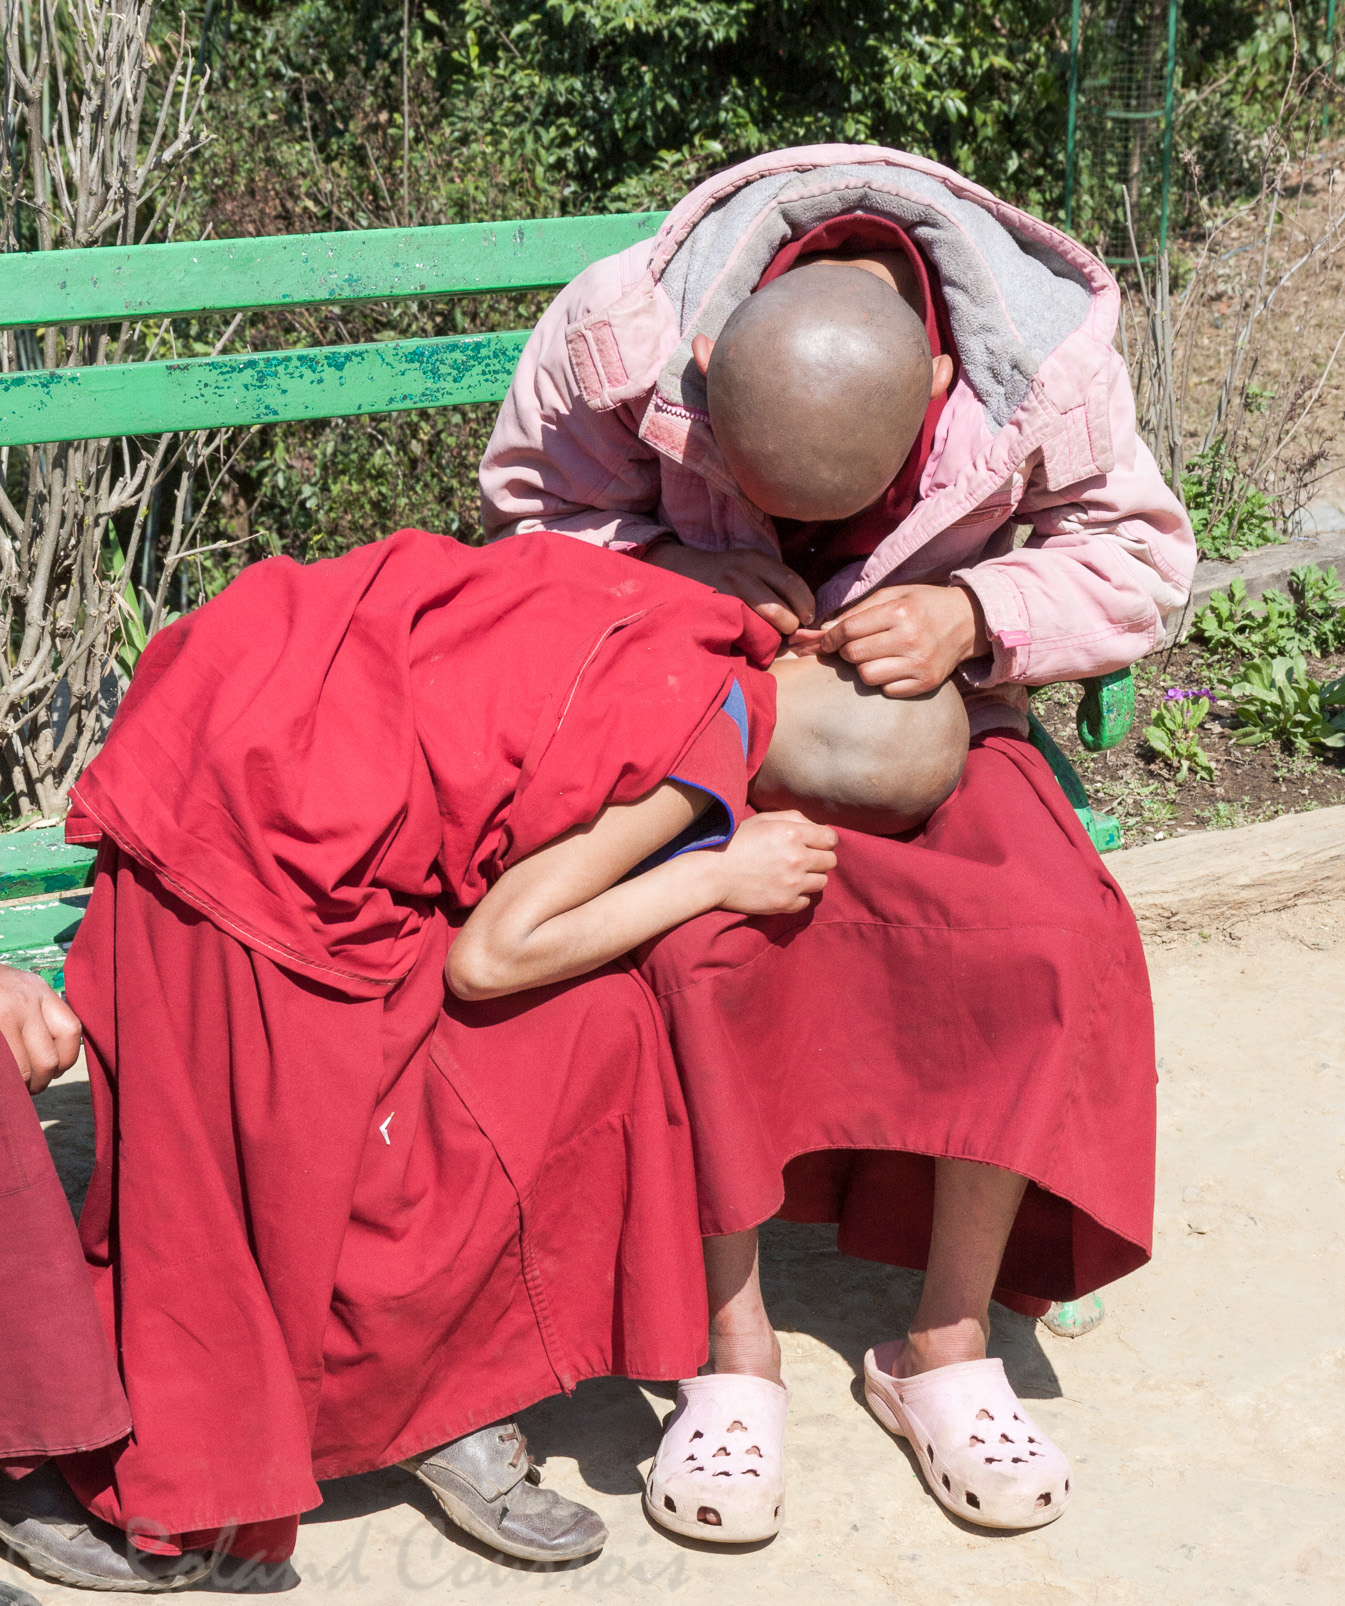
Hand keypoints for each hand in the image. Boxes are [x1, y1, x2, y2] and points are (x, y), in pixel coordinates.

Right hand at [0, 963, 81, 1093]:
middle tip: (27, 1087)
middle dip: (38, 1082)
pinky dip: (4, 1078)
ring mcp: (2, 1014)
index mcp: (37, 989)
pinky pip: (3, 1065)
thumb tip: (52, 1063)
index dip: (66, 1060)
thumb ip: (36, 1016)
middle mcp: (22, 1000)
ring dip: (16, 1086)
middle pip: (48, 1059)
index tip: (53, 1071)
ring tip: (10, 1088)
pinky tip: (1, 1079)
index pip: (70, 1031)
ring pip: (21, 1070)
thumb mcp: (17, 990)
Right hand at [644, 542, 815, 635]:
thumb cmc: (723, 573)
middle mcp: (742, 573)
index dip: (806, 604)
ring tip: (772, 636)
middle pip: (781, 606)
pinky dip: (754, 638)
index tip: (808, 617)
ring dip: (774, 634)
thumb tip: (803, 610)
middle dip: (791, 624)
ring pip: (763, 620)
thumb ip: (773, 581)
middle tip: (790, 630)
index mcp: (756, 560)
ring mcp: (726, 592)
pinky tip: (752, 638)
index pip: (793, 582)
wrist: (681, 570)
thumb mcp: (749, 565)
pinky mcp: (715, 609)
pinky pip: (743, 629)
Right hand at [711, 811, 837, 914]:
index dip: (823, 841)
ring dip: (811, 878)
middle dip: (819, 859)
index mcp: (792, 833)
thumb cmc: (736, 842)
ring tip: (792, 875)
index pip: (831, 838)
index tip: (813, 844)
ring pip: (823, 882)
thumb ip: (794, 818)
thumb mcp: (763, 820)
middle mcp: (796, 858)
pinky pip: (807, 901)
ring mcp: (792, 883)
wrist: (711, 873)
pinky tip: (784, 888)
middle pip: (830, 861)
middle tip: (800, 860)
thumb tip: (818, 828)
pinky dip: (799, 896)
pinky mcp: (785, 903)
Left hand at [802, 583, 989, 697]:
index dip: (830, 638)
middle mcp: (911, 639)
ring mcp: (920, 664)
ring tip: (877, 656)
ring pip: (867, 676)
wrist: (968, 621)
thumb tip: (822, 633)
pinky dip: (884, 681)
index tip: (825, 642)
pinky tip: (894, 667)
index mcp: (900, 612)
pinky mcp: (927, 683)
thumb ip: (857, 612)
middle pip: (854, 655)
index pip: (849, 630)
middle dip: (847, 651)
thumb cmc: (923, 605)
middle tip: (856, 646)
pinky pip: (887, 690)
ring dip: (864, 667)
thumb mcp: (893, 596)